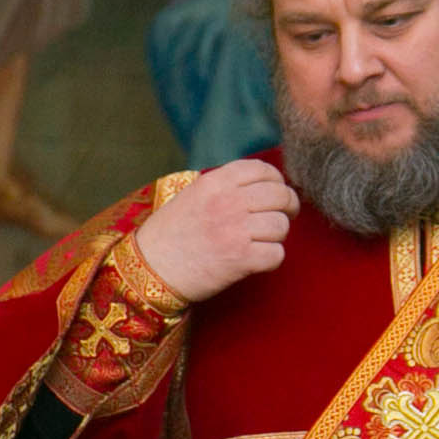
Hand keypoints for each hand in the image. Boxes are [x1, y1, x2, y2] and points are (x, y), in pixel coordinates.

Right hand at [130, 158, 297, 303]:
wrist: (151, 268)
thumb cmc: (170, 234)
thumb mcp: (192, 195)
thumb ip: (223, 186)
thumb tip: (261, 184)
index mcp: (215, 182)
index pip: (263, 170)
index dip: (277, 181)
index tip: (277, 192)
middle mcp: (228, 202)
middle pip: (280, 196)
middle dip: (287, 207)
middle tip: (283, 217)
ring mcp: (236, 230)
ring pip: (281, 226)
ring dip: (276, 236)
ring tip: (261, 242)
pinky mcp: (241, 259)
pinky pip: (277, 254)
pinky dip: (271, 259)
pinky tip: (257, 260)